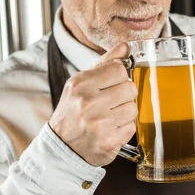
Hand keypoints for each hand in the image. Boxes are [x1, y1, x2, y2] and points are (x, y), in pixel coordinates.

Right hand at [48, 43, 137, 166]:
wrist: (62, 147)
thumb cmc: (73, 112)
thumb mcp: (81, 84)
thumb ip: (105, 64)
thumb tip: (125, 47)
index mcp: (81, 84)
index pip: (119, 70)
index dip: (120, 78)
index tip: (112, 85)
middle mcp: (89, 103)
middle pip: (130, 89)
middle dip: (124, 96)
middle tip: (111, 103)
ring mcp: (99, 124)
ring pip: (133, 109)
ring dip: (125, 113)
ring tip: (110, 117)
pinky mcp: (109, 142)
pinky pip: (132, 128)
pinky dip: (124, 129)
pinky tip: (110, 130)